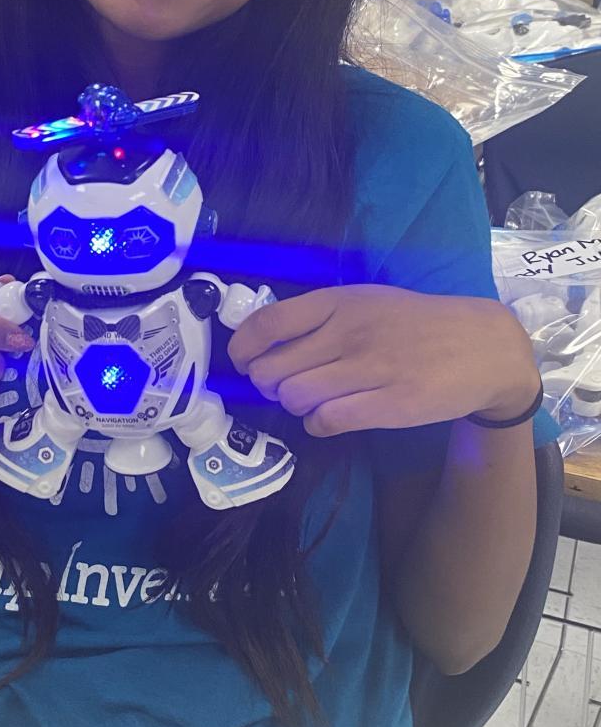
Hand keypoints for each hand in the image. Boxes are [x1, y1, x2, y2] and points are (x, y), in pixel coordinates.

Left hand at [227, 284, 540, 437]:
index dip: (242, 348)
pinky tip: (328, 418)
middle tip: (281, 385)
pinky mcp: (388, 405)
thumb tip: (268, 341)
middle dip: (267, 383)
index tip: (242, 360)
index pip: (267, 324)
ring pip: (294, 397)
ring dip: (292, 404)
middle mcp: (348, 333)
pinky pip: (326, 421)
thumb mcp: (366, 301)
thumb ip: (320, 316)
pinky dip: (316, 425)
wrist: (483, 346)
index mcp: (338, 302)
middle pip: (272, 369)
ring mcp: (369, 370)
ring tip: (309, 400)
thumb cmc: (417, 322)